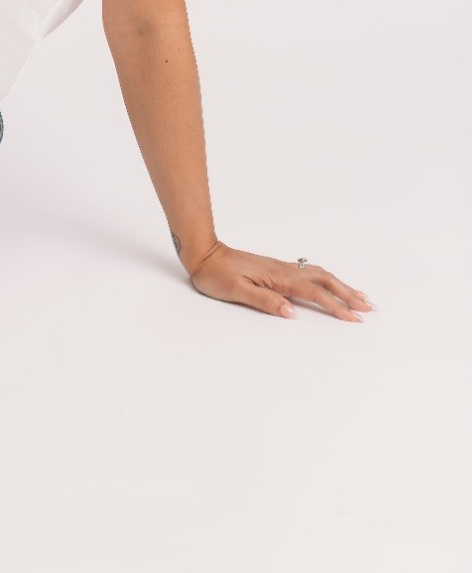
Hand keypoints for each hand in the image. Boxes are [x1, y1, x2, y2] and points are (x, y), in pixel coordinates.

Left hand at [186, 240, 373, 321]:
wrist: (204, 254)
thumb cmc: (216, 275)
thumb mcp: (235, 291)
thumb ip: (263, 301)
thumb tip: (291, 312)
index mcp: (277, 278)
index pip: (314, 294)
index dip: (335, 306)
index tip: (354, 318)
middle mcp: (284, 270)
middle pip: (324, 280)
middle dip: (348, 294)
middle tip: (369, 308)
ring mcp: (281, 268)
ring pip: (319, 275)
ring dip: (341, 285)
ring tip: (359, 296)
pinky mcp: (276, 269)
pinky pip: (309, 273)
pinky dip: (326, 280)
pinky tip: (330, 284)